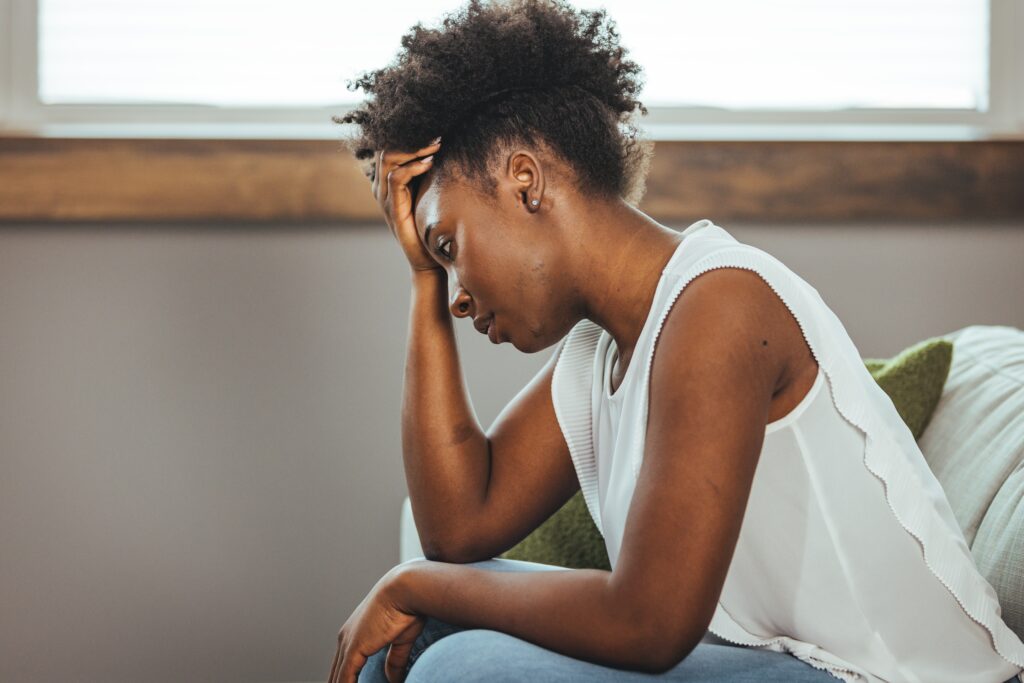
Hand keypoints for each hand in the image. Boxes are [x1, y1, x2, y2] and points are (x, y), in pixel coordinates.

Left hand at [328, 565, 424, 682]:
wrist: (407, 589)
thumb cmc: (408, 607)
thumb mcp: (401, 640)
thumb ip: (393, 660)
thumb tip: (394, 680)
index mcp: (355, 633)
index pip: (344, 667)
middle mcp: (346, 638)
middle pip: (335, 675)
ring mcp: (347, 643)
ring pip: (337, 679)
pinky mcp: (353, 649)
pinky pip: (344, 679)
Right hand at [371, 138, 444, 273]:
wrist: (427, 259)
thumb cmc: (431, 226)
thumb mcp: (430, 193)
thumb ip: (429, 173)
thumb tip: (445, 148)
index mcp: (389, 180)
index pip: (390, 145)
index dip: (408, 132)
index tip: (433, 126)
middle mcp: (382, 185)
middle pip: (386, 146)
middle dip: (412, 136)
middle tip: (437, 133)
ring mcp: (385, 196)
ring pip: (389, 158)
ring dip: (414, 148)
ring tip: (436, 145)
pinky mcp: (392, 208)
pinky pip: (395, 178)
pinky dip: (412, 167)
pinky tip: (430, 163)